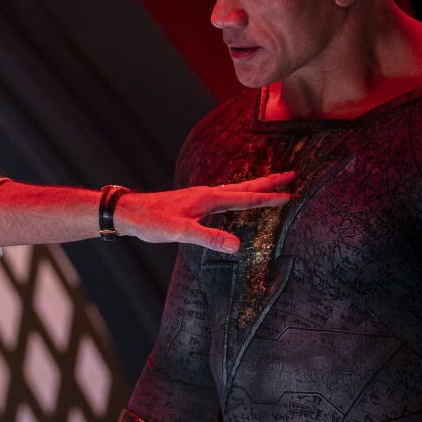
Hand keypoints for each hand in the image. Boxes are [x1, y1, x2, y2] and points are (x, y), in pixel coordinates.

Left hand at [115, 171, 293, 251]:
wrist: (130, 212)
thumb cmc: (152, 222)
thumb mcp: (180, 232)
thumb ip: (208, 238)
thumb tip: (236, 246)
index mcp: (208, 199)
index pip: (245, 198)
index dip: (268, 199)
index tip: (290, 195)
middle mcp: (207, 193)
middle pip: (244, 187)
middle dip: (269, 182)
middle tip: (292, 174)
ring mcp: (201, 196)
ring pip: (235, 189)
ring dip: (255, 186)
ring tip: (272, 183)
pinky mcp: (194, 202)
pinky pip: (224, 195)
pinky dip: (238, 194)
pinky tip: (236, 199)